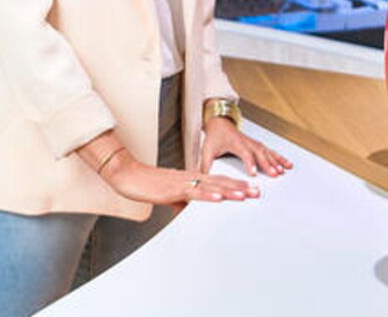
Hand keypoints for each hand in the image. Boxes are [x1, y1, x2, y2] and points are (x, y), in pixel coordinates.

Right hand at [102, 151, 258, 205]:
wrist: (129, 175)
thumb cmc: (148, 184)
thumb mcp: (170, 196)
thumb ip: (181, 202)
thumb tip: (188, 212)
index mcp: (191, 178)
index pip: (218, 181)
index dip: (235, 185)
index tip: (251, 190)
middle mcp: (190, 178)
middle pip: (220, 182)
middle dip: (239, 188)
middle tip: (257, 192)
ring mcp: (183, 182)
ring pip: (211, 186)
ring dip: (229, 191)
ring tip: (245, 195)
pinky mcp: (173, 188)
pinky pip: (193, 192)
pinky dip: (207, 195)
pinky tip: (218, 198)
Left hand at [200, 117, 292, 176]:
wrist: (219, 122)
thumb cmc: (214, 135)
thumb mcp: (207, 149)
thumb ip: (204, 164)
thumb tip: (201, 178)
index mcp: (235, 142)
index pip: (245, 153)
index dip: (250, 162)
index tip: (254, 172)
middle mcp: (247, 142)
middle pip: (259, 153)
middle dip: (267, 164)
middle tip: (274, 174)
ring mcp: (253, 142)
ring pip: (267, 151)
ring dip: (275, 161)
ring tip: (282, 171)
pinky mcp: (257, 144)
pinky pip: (270, 150)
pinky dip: (279, 157)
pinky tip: (287, 164)